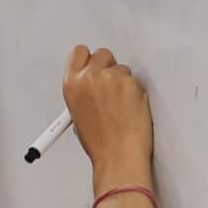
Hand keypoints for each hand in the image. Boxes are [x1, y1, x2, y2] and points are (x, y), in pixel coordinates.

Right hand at [62, 45, 153, 186]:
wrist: (119, 155)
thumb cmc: (100, 143)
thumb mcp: (78, 115)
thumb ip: (83, 92)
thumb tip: (92, 83)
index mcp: (72, 84)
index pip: (80, 53)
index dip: (89, 61)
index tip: (95, 68)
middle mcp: (90, 77)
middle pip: (102, 55)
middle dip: (108, 69)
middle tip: (112, 89)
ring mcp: (112, 78)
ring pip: (121, 68)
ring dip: (123, 82)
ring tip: (122, 106)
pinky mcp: (132, 83)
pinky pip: (136, 80)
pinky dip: (136, 92)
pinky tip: (132, 108)